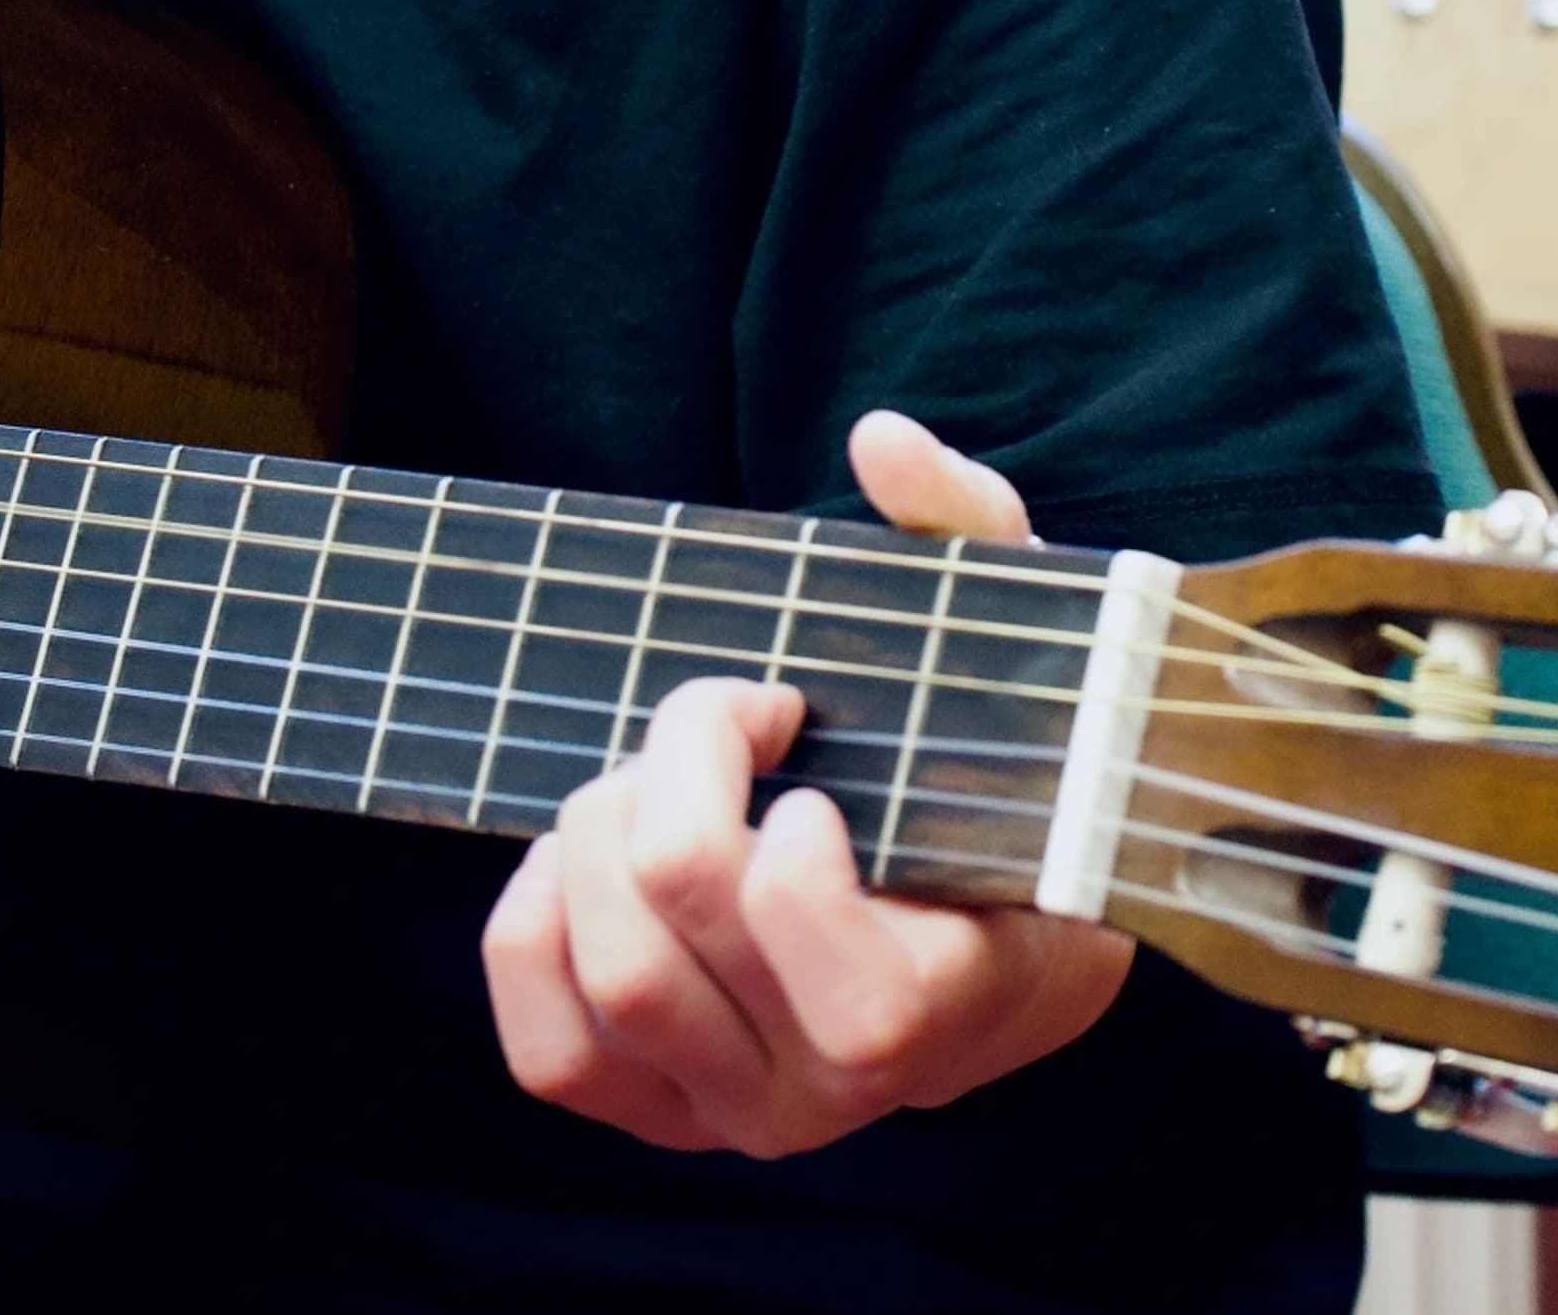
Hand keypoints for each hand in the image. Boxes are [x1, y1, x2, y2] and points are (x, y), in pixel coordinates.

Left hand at [479, 410, 1135, 1155]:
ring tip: (656, 776)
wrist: (992, 941)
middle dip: (673, 763)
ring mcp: (740, 1117)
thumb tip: (882, 441)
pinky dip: (533, 933)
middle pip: (674, 917)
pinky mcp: (658, 1116)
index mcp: (945, 1004)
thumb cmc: (1004, 784)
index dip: (779, 824)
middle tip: (728, 713)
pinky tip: (587, 857)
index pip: (835, 964)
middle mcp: (837, 1094)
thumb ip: (971, 534)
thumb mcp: (1024, 653)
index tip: (802, 723)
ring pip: (607, 978)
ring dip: (598, 831)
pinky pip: (548, 1052)